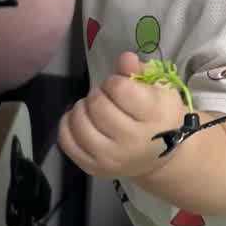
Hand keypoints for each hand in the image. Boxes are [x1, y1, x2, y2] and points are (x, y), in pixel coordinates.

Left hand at [58, 52, 187, 180]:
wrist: (156, 157)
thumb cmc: (158, 118)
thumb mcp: (159, 90)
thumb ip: (140, 71)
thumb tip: (125, 58)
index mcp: (155, 118)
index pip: (119, 89)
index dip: (114, 81)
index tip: (120, 87)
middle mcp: (133, 142)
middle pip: (97, 105)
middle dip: (99, 94)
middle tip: (107, 98)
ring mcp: (110, 158)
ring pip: (80, 122)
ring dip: (83, 108)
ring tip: (94, 109)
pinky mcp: (92, 168)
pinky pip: (66, 140)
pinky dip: (68, 124)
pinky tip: (82, 120)